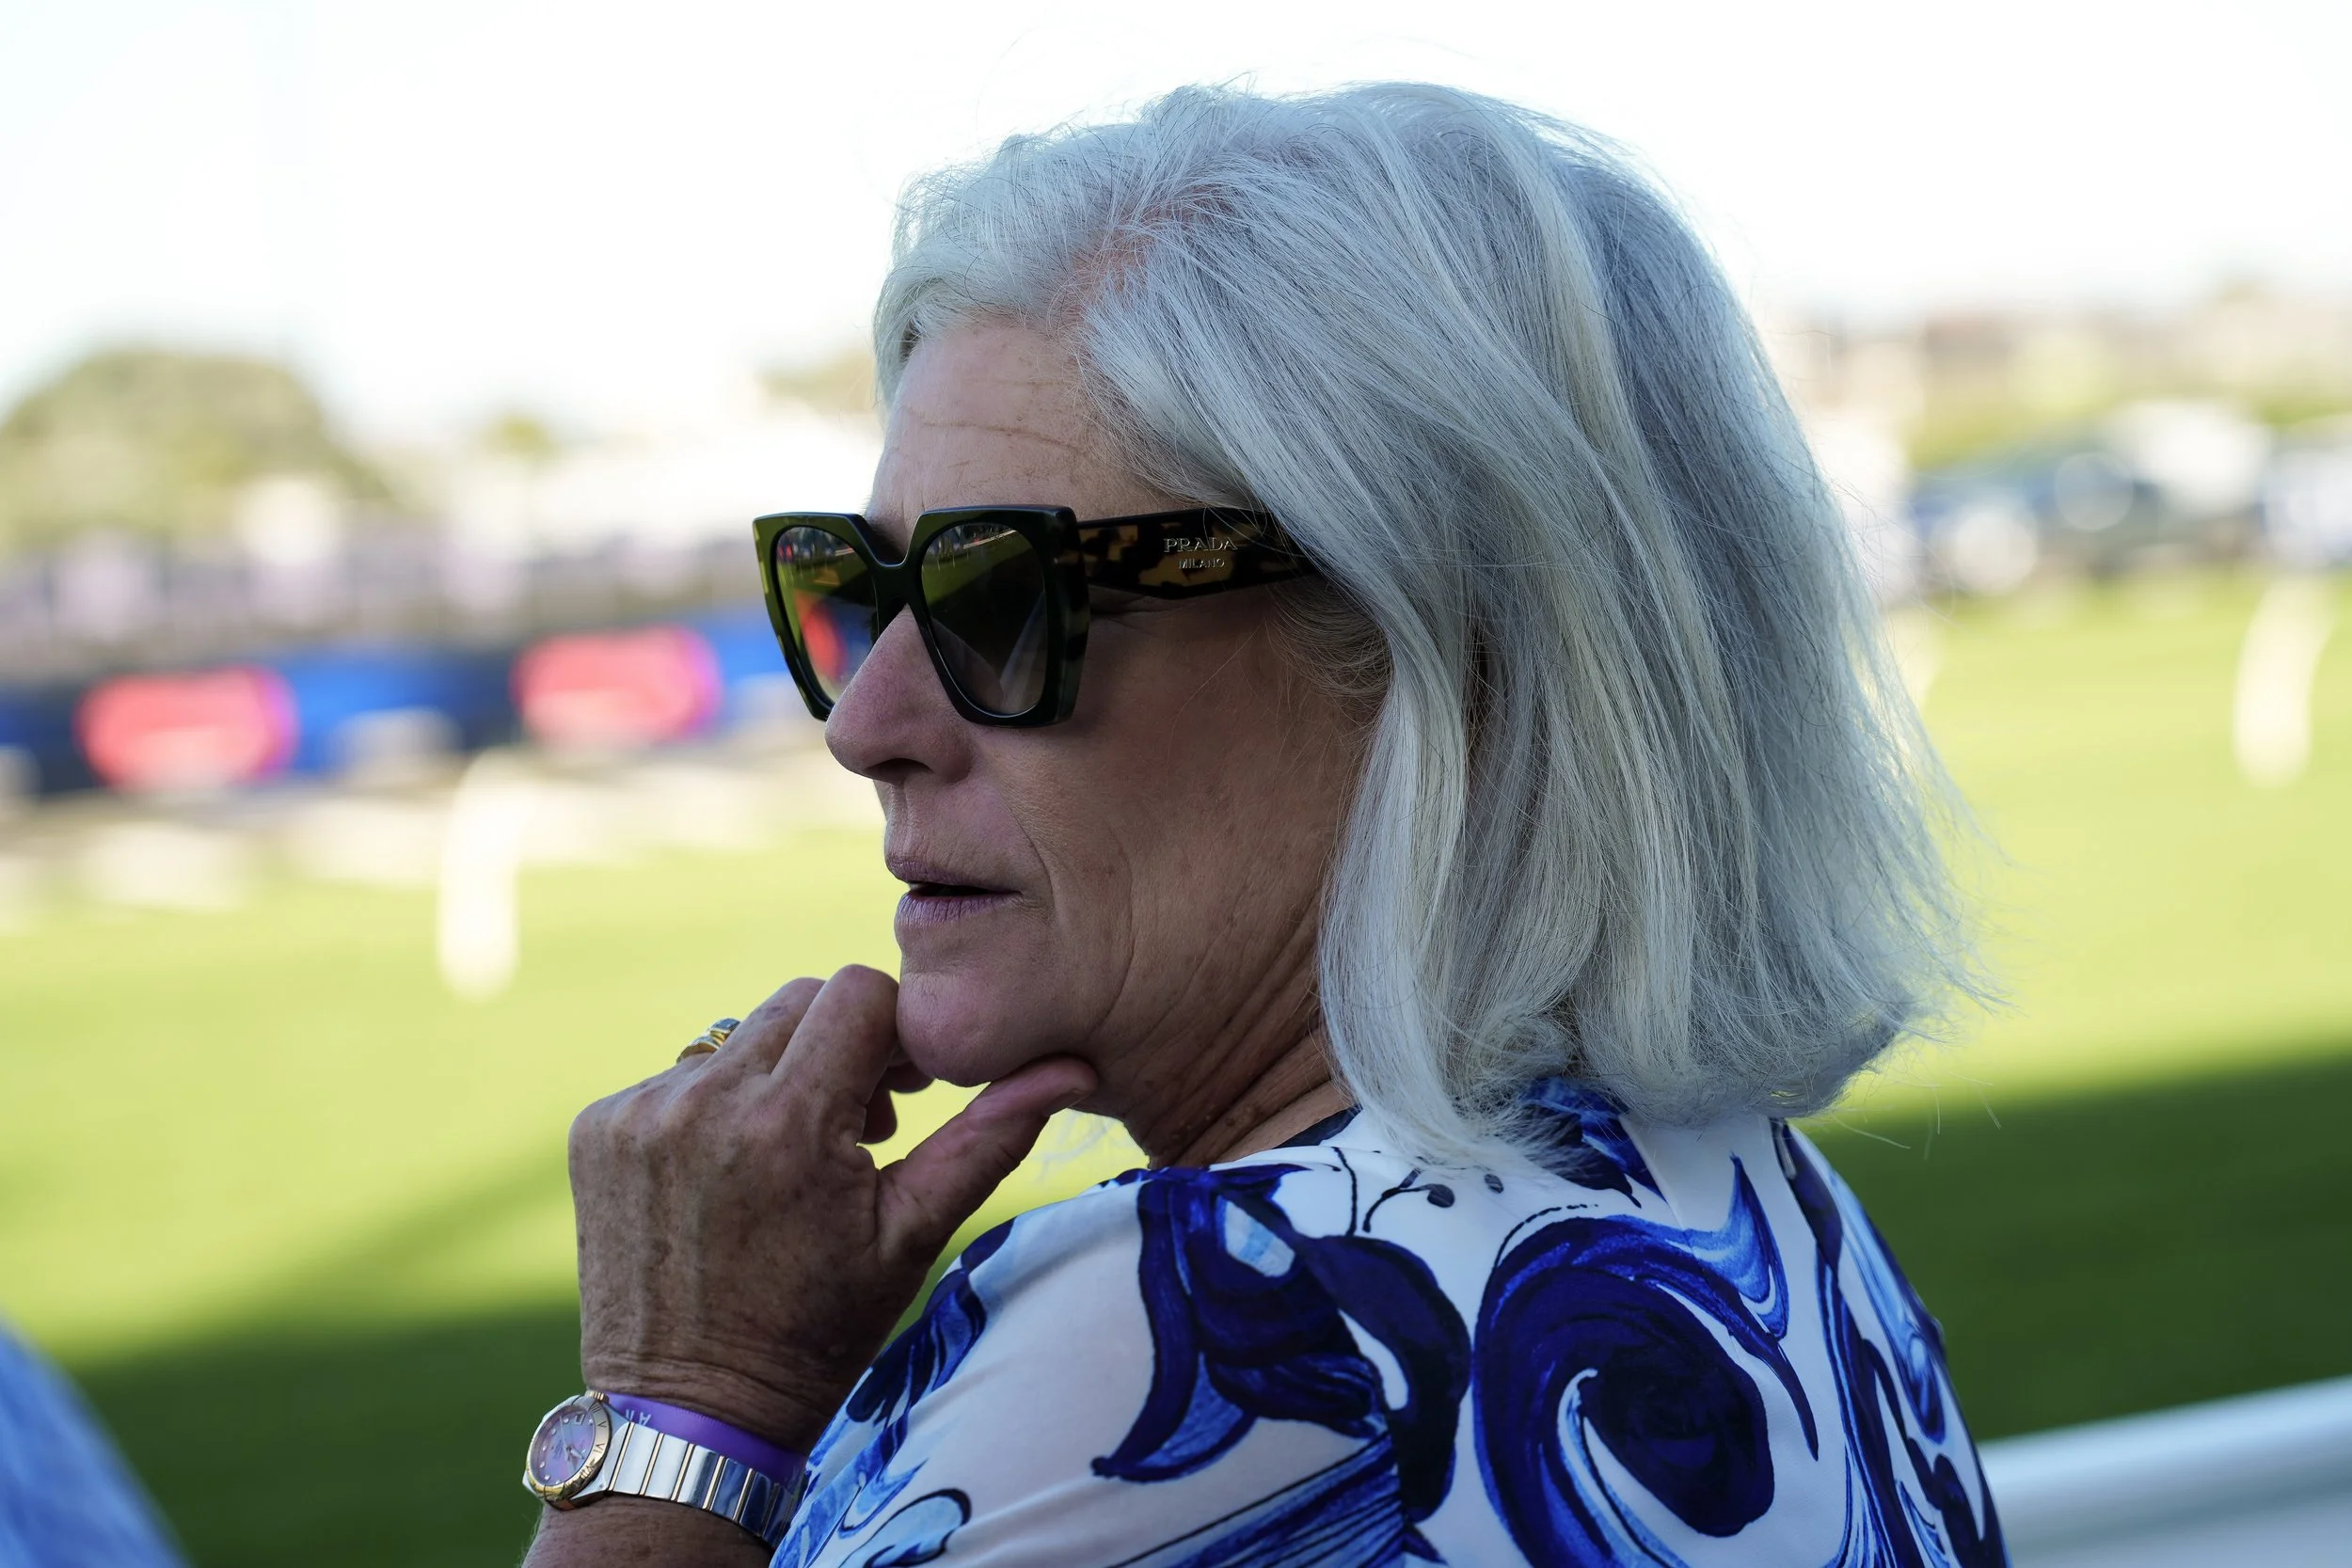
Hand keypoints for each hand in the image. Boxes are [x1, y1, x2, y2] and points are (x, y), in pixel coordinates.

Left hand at [566, 965, 1096, 1451]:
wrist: (690, 1415)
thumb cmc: (817, 1331)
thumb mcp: (913, 1235)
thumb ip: (990, 1137)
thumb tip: (1073, 1066)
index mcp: (788, 1123)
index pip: (859, 992)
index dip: (894, 1035)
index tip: (903, 1095)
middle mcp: (702, 1102)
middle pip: (799, 1001)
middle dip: (840, 1048)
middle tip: (857, 1129)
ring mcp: (639, 1113)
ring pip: (738, 1037)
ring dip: (775, 1076)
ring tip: (790, 1160)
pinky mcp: (599, 1129)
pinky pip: (677, 1076)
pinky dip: (713, 1108)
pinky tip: (729, 1178)